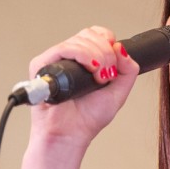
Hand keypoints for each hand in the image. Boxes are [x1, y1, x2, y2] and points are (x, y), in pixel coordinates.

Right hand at [26, 25, 138, 147]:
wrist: (70, 134)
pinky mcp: (42, 65)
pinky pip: (63, 48)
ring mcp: (55, 60)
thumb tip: (121, 48)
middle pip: (89, 34)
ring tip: (98, 78)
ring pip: (79, 40)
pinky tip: (90, 70)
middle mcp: (69, 58)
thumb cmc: (87, 119)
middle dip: (105, 52)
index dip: (107, 40)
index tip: (113, 60)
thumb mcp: (118, 93)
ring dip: (97, 56)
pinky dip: (82, 55)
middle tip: (106, 74)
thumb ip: (128, 71)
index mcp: (84, 60)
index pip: (95, 34)